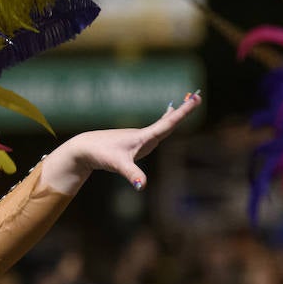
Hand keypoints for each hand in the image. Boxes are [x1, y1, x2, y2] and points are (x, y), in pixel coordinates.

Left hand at [41, 92, 200, 194]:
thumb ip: (131, 174)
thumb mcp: (118, 165)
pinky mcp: (134, 143)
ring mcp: (139, 138)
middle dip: (183, 111)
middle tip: (198, 97)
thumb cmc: (101, 154)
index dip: (183, 113)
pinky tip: (166, 118)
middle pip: (167, 122)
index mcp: (143, 136)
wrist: (84, 148)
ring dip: (175, 115)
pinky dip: (165, 122)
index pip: (168, 123)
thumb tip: (141, 186)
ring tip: (189, 102)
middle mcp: (143, 134)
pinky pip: (155, 131)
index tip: (196, 99)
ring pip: (161, 125)